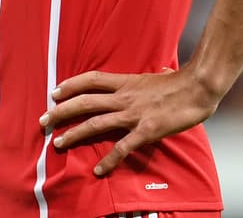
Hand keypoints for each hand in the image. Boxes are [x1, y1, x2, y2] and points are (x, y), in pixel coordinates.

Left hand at [39, 67, 221, 175]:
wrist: (199, 87)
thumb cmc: (182, 82)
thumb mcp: (161, 75)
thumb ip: (153, 77)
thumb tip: (160, 72)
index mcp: (127, 82)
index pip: (91, 80)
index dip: (71, 85)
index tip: (54, 92)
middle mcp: (125, 97)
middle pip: (85, 102)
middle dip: (61, 112)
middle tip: (43, 121)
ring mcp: (134, 114)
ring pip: (95, 123)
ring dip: (74, 134)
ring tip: (57, 144)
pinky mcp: (146, 131)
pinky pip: (122, 147)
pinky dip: (108, 160)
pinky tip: (98, 170)